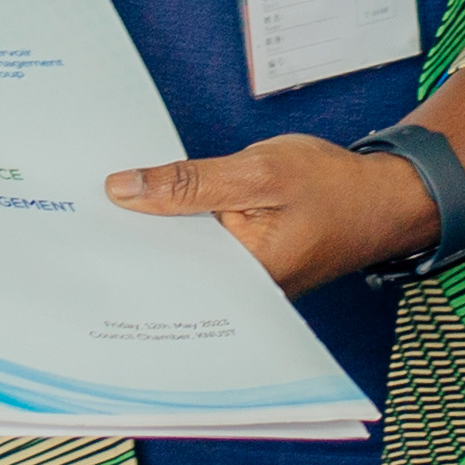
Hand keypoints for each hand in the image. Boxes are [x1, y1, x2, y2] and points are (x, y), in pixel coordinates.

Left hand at [105, 136, 439, 295]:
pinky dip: (181, 229)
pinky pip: (202, 251)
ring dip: (155, 232)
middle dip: (132, 240)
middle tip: (79, 212)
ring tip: (107, 205)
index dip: (121, 245)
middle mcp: (240, 293)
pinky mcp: (248, 265)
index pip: (166, 271)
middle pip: (170, 269)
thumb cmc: (333, 186)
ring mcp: (245, 282)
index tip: (78, 224)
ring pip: (184, 258)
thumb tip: (124, 189)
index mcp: (243, 279)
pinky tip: (155, 206)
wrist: (386, 196)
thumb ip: (190, 183)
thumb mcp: (258, 171)